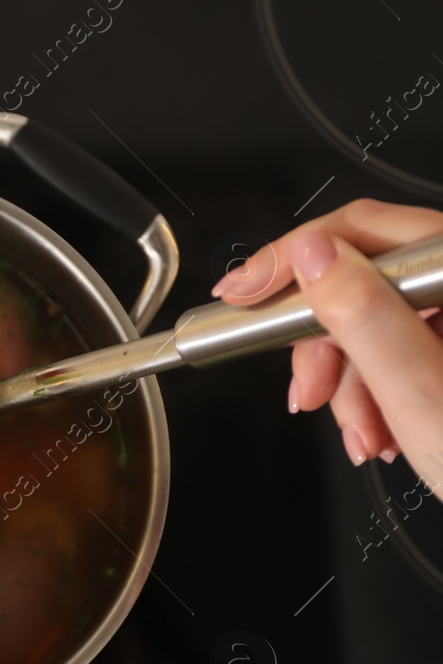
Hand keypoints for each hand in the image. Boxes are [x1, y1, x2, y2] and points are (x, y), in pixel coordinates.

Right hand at [212, 199, 442, 470]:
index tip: (243, 295)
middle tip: (310, 393)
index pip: (365, 228)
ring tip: (365, 436)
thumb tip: (312, 256)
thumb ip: (364, 316)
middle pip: (364, 280)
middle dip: (326, 345)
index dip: (292, 260)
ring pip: (374, 323)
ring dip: (352, 385)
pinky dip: (377, 394)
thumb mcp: (421, 392)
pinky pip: (397, 351)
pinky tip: (386, 431)